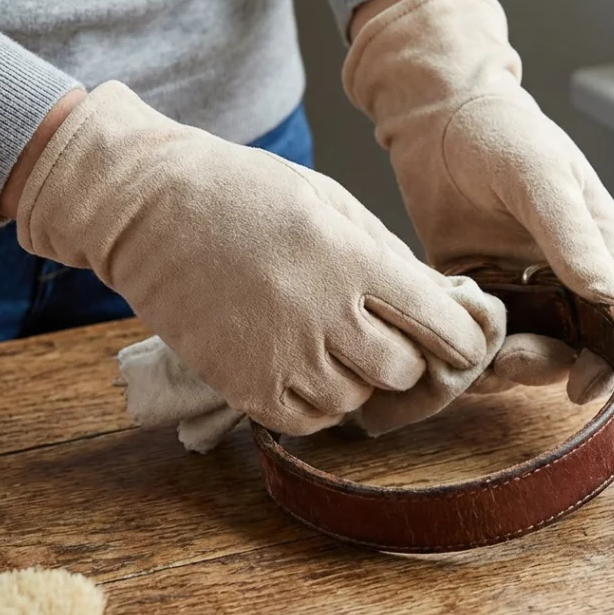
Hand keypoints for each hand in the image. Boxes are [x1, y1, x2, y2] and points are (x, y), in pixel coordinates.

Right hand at [13, 81, 494, 434]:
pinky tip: (304, 367)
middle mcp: (322, 312)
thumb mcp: (330, 203)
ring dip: (357, 379)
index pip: (437, 321)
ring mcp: (281, 354)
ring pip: (358, 399)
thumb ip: (387, 255)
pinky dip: (318, 402)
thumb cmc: (246, 194)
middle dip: (405, 357)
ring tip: (330, 343)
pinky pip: (310, 420)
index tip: (466, 345)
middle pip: (402, 370)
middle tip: (384, 336)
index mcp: (352, 259)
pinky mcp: (243, 386)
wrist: (147, 209)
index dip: (462, 340)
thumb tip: (439, 301)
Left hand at [343, 0, 613, 404]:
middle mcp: (563, 273)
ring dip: (510, 363)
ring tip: (484, 358)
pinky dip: (473, 349)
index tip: (584, 385)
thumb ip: (573, 238)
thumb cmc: (501, 131)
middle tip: (514, 363)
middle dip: (551, 366)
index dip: (611, 360)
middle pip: (576, 343)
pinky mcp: (474, 289)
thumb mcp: (542, 177)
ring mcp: (518, 284)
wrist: (434, 112)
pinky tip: (455, 342)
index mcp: (598, 247)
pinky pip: (482, 334)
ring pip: (528, 346)